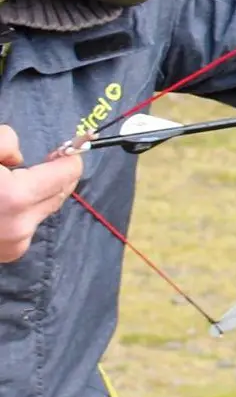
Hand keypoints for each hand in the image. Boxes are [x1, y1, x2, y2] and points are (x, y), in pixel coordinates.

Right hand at [0, 125, 82, 262]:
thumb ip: (5, 141)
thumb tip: (19, 159)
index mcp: (17, 197)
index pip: (69, 173)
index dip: (67, 157)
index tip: (62, 150)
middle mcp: (21, 225)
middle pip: (61, 192)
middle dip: (55, 175)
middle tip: (40, 163)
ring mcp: (14, 244)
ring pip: (45, 209)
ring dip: (38, 194)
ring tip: (10, 184)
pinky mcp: (7, 254)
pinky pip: (28, 224)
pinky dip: (23, 211)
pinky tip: (1, 204)